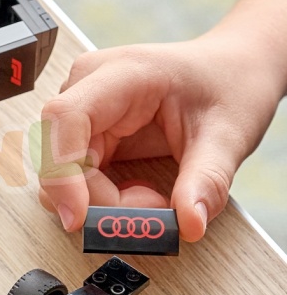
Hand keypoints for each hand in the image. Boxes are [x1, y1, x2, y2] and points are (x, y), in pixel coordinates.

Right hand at [37, 0, 286, 241]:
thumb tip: (189, 225)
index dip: (62, 170)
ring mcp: (83, 110)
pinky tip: (141, 190)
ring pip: (65, 173)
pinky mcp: (86, 132)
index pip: (66, 118)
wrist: (234, 69)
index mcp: (121, 73)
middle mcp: (88, 87)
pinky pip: (78, 177)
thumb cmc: (229, 85)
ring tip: (154, 198)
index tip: (78, 216)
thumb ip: (206, 181)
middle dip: (98, 197)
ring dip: (103, 200)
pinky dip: (105, 197)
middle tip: (154, 208)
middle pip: (61, 156)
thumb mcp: (228, 134)